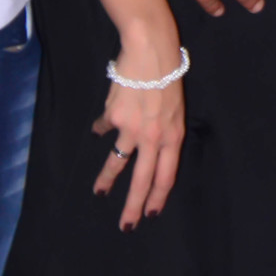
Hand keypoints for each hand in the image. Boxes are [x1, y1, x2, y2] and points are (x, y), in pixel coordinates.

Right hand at [92, 27, 184, 227]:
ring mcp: (131, 129)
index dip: (157, 198)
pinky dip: (102, 129)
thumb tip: (147, 146)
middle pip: (142, 180)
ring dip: (107, 179)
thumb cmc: (169, 73)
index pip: (166, 176)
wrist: (150, 49)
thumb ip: (164, 130)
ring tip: (100, 191)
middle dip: (133, 206)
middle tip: (126, 226)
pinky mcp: (113, 116)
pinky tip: (99, 130)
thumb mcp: (176, 106)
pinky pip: (105, 127)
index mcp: (173, 136)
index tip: (150, 214)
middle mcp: (153, 138)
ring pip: (118, 162)